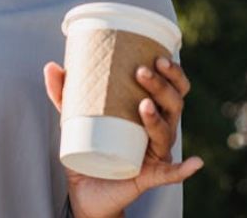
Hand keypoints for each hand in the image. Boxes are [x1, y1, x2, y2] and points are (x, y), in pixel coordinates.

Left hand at [43, 56, 203, 217]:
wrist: (85, 191)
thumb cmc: (90, 149)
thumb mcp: (75, 120)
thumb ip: (65, 95)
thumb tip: (50, 67)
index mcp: (151, 112)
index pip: (173, 88)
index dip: (173, 72)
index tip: (158, 56)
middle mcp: (159, 131)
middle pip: (174, 104)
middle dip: (161, 86)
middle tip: (141, 72)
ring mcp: (155, 154)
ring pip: (166, 133)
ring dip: (159, 117)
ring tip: (143, 104)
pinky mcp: (148, 177)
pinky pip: (170, 174)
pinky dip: (183, 169)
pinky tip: (195, 162)